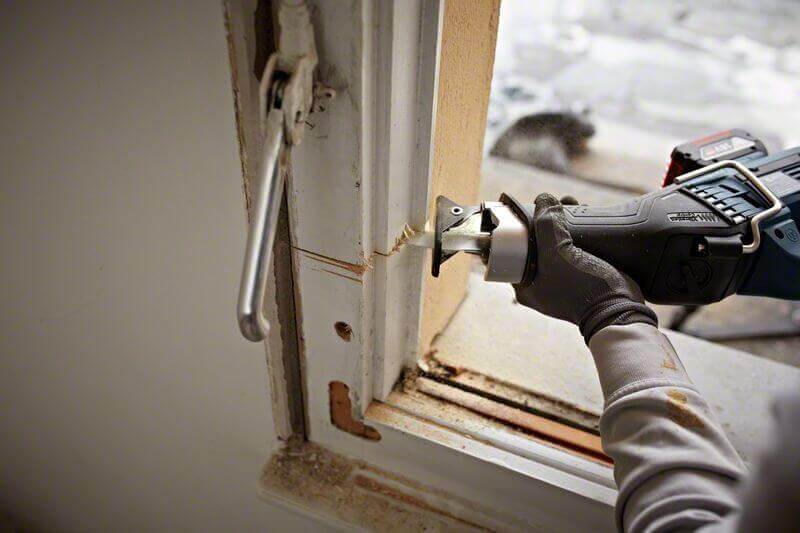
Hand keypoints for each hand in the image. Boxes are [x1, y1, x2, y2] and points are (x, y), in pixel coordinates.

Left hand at [514, 193, 656, 342]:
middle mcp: (540, 282)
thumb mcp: (558, 254)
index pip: (511, 249)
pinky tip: (585, 214)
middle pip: (535, 242)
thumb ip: (547, 224)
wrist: (621, 309)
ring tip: (570, 202)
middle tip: (553, 202)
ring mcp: (561, 278)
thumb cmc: (584, 288)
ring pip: (556, 241)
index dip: (518, 226)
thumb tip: (543, 198)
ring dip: (562, 221)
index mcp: (525, 285)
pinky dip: (578, 229)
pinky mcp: (581, 272)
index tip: (527, 207)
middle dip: (544, 219)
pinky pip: (574, 246)